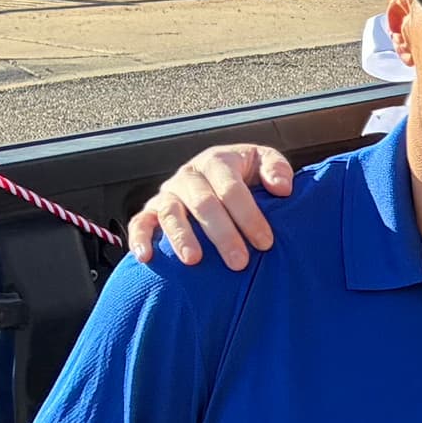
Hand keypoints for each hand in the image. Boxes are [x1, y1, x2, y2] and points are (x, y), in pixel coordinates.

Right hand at [125, 142, 292, 268]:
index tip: (265, 241)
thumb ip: (277, 170)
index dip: (249, 215)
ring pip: (170, 212)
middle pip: (203, 203)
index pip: (231, 188)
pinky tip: (146, 257)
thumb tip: (282, 188)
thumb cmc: (246, 174)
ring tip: (194, 260)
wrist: (220, 176)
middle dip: (222, 234)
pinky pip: (140, 222)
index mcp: (217, 161)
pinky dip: (139, 239)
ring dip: (182, 237)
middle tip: (239, 261)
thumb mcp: (264, 163)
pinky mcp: (151, 210)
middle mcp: (190, 176)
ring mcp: (168, 193)